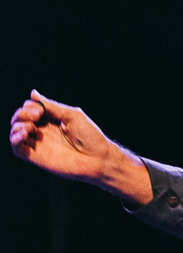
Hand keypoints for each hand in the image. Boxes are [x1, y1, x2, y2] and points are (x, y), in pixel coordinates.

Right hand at [10, 90, 152, 202]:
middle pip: (20, 118)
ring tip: (31, 127)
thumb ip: (52, 106)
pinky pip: (17, 148)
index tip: (41, 110)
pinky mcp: (36, 157)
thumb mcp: (72, 116)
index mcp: (52, 119)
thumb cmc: (90, 137)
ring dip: (17, 125)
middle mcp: (43, 131)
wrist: (98, 160)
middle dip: (22, 113)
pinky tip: (24, 134)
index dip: (31, 106)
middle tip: (37, 116)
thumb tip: (32, 93)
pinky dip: (15, 139)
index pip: (30, 108)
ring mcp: (39, 144)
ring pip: (15, 131)